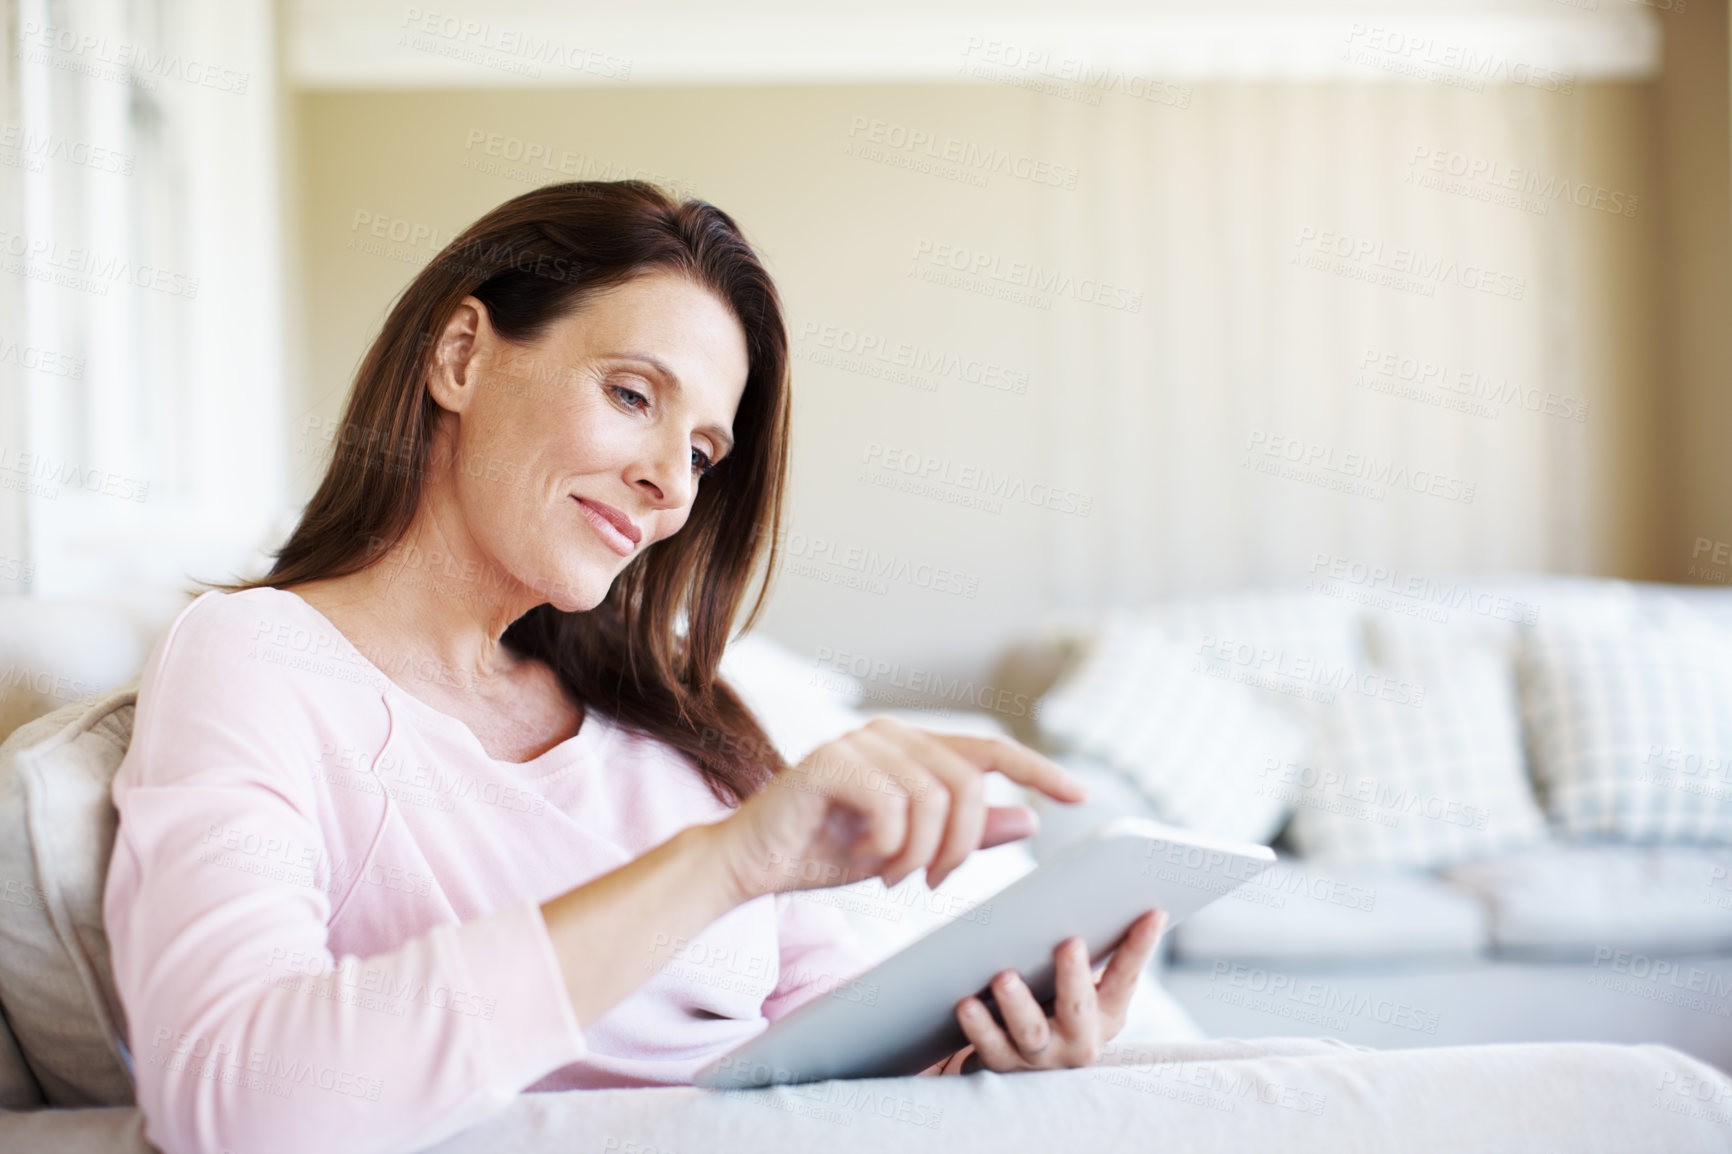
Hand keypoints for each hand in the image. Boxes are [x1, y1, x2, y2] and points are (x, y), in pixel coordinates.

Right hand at [715, 717, 1087, 901]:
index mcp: (912, 748)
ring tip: (892, 874)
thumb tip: (1029, 817)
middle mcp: (890, 734)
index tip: (1079, 797)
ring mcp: (858, 742)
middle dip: (962, 845)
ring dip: (920, 853)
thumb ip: (965, 833)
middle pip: (968, 783)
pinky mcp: (828, 761)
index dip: (1038, 770)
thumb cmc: (825, 851)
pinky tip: (866, 858)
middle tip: (931, 882)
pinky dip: (888, 846)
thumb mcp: (909, 851)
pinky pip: (892, 806)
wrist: (750, 863)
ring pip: (933, 798)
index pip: (990, 750)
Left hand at [934, 909, 1169, 1074]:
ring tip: (1004, 977)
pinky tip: (966, 1003)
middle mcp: (1080, 1039)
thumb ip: (1085, 948)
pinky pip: (991, 1047)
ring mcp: (1043, 1056)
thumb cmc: (1056, 1001)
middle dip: (1074, 976)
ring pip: (1031, 1031)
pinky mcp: (1006, 1065)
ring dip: (1018, 1004)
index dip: (1141, 946)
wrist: (1024, 1060)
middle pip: (1078, 1007)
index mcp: (1107, 1012)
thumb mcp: (1080, 982)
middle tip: (1070, 942)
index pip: (1127, 976)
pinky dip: (979, 1027)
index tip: (1154, 912)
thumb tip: (1090, 884)